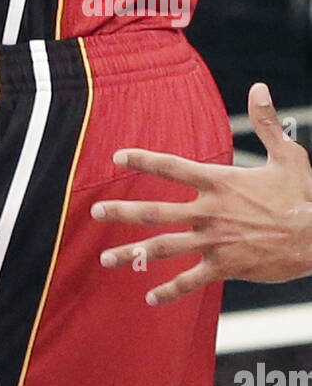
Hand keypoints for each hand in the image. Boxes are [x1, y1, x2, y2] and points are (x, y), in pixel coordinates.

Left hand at [91, 84, 311, 303]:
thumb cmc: (303, 196)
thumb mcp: (287, 155)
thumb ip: (266, 122)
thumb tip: (258, 87)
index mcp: (219, 182)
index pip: (172, 167)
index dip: (142, 159)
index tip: (117, 156)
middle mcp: (210, 212)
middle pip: (156, 211)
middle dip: (123, 212)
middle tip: (95, 212)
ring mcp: (215, 242)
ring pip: (164, 248)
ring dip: (133, 254)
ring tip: (105, 259)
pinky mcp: (225, 267)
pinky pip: (191, 281)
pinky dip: (169, 291)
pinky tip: (149, 298)